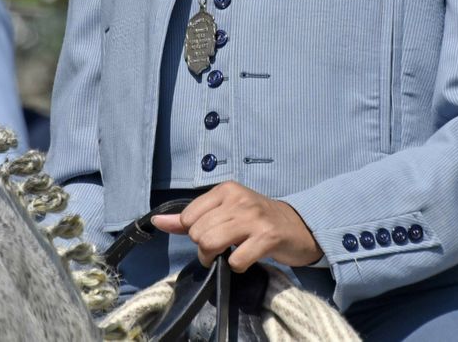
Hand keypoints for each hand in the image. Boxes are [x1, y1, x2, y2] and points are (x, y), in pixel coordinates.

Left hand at [149, 181, 322, 270]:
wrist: (299, 227)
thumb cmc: (257, 220)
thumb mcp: (224, 212)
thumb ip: (190, 218)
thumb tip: (157, 222)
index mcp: (226, 190)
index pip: (188, 217)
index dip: (194, 233)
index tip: (210, 235)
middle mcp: (239, 199)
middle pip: (198, 233)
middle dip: (205, 248)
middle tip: (222, 249)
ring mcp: (254, 218)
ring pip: (211, 244)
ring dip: (217, 259)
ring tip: (229, 255)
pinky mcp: (268, 237)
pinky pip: (236, 260)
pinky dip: (237, 266)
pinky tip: (246, 259)